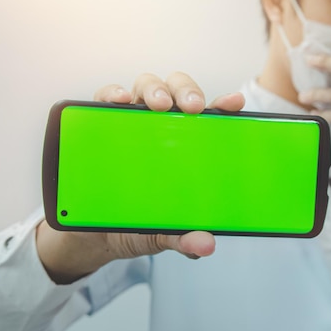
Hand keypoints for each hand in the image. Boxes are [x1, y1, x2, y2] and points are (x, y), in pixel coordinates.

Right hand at [37, 72, 244, 283]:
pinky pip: (103, 98)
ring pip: (146, 87)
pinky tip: (119, 100)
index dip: (223, 106)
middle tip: (193, 108)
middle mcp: (162, 125)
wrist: (95, 235)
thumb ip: (183, 238)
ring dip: (155, 89)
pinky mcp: (100, 124)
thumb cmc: (139, 222)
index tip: (235, 104)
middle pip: (178, 91)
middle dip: (188, 91)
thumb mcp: (163, 234)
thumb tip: (206, 244)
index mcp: (188, 144)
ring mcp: (131, 121)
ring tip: (160, 105)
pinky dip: (111, 92)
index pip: (210, 118)